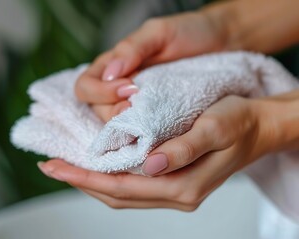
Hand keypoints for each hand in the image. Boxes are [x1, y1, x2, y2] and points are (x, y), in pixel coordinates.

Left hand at [38, 95, 277, 210]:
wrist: (259, 126)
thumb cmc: (238, 122)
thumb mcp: (214, 129)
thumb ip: (183, 150)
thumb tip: (150, 164)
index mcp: (184, 186)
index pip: (123, 186)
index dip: (86, 177)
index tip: (56, 166)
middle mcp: (177, 195)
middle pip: (117, 195)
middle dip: (81, 181)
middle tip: (50, 166)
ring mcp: (176, 192)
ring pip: (123, 193)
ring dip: (92, 180)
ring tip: (65, 167)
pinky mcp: (175, 183)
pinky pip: (134, 186)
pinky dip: (110, 177)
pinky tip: (98, 166)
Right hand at [75, 11, 226, 121]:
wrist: (221, 44)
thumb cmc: (188, 32)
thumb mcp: (159, 33)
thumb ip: (132, 48)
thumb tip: (110, 73)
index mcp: (112, 68)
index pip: (85, 87)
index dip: (100, 93)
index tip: (129, 88)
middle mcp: (118, 89)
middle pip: (97, 112)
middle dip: (114, 114)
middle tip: (137, 110)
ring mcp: (137, 106)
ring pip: (115, 128)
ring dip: (127, 128)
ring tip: (149, 124)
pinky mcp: (156, 120)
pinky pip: (140, 133)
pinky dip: (143, 137)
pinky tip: (156, 135)